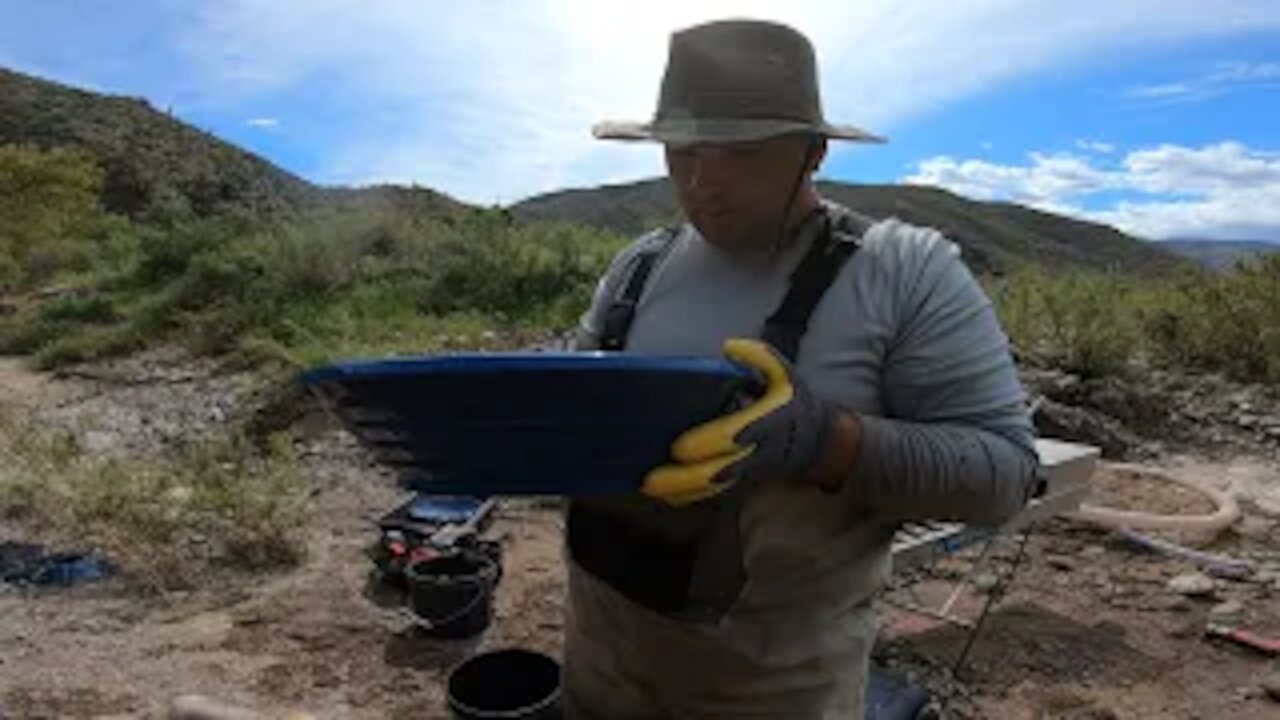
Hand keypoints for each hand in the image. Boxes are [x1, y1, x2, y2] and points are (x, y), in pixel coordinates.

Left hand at [641, 339, 859, 505]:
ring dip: (680, 490)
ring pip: (713, 487)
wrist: (817, 440)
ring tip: (649, 486)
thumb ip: (762, 356)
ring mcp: (748, 469)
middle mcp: (757, 450)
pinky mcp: (741, 479)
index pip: (737, 434)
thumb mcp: (785, 372)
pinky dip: (688, 495)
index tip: (680, 447)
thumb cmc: (792, 401)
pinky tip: (663, 495)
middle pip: (718, 471)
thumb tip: (731, 347)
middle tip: (651, 479)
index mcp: (769, 421)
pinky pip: (713, 493)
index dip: (709, 442)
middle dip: (684, 477)